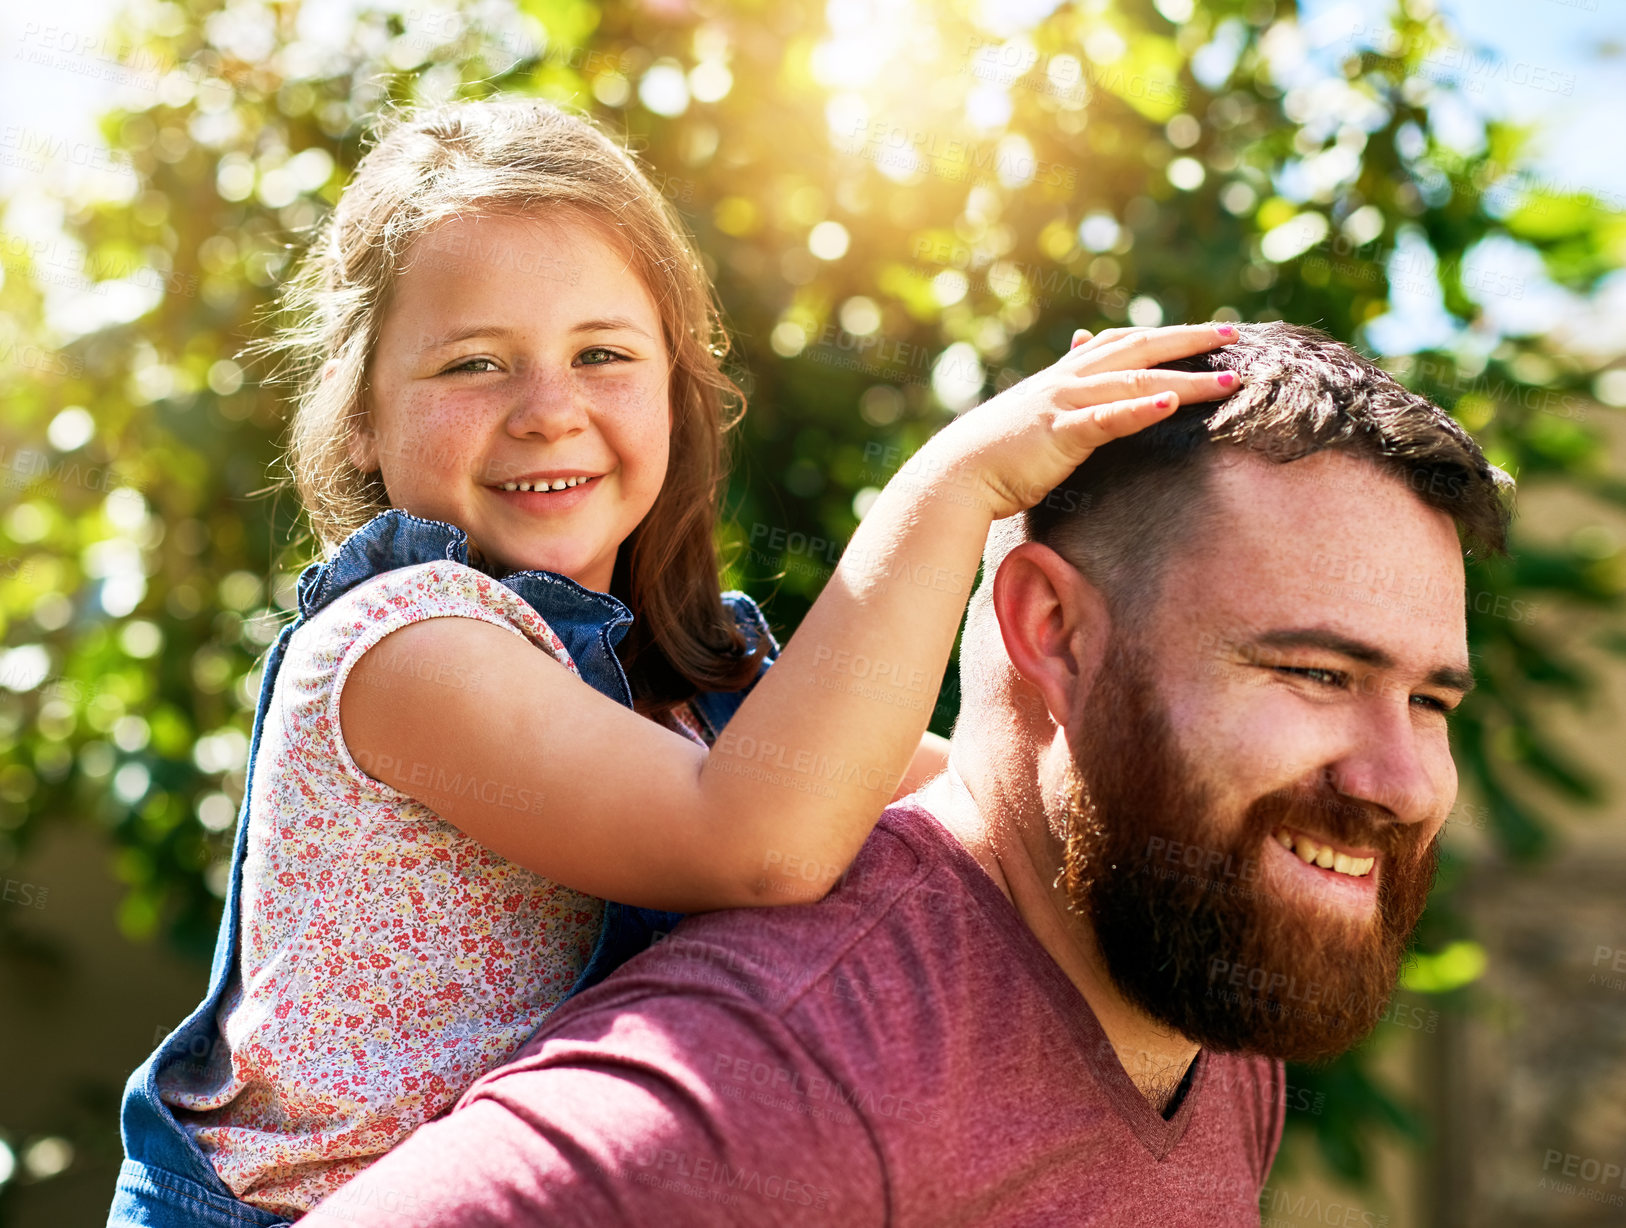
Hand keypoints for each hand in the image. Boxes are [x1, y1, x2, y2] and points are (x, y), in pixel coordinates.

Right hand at [913, 322, 1240, 520]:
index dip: (1164, 333)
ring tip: (1227, 379)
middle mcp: (1066, 380)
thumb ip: (1062, 387)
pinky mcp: (1061, 433)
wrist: (956, 475)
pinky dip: (1142, 407)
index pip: (1121, 342)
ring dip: (1183, 376)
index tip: (1204, 331)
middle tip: (1233, 333)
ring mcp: (1064, 403)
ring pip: (1134, 380)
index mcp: (1062, 377)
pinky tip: (1172, 401)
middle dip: (1188, 339)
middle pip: (1138, 347)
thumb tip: (1077, 350)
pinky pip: (1108, 416)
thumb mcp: (1033, 413)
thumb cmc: (994, 454)